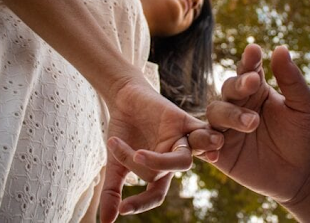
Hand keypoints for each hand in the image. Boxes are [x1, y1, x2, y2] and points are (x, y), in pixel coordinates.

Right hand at [99, 77, 222, 221]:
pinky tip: (199, 136)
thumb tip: (104, 222)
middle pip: (166, 174)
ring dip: (164, 161)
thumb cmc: (123, 131)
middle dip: (147, 168)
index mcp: (158, 172)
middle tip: (131, 155)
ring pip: (183, 160)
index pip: (155, 194)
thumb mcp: (115, 163)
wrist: (125, 99)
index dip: (140, 204)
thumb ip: (112, 190)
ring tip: (138, 154)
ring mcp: (179, 141)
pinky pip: (201, 130)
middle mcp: (172, 159)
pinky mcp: (185, 121)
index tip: (123, 208)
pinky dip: (205, 135)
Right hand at [195, 44, 309, 203]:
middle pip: (228, 89)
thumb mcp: (303, 106)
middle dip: (238, 86)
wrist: (301, 175)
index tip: (254, 51)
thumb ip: (291, 80)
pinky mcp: (219, 151)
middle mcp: (238, 105)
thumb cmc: (303, 136)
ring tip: (250, 124)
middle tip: (254, 84)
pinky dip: (204, 144)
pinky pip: (202, 143)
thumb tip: (280, 48)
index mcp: (257, 90)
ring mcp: (226, 128)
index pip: (248, 70)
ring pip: (214, 112)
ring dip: (228, 115)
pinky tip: (217, 149)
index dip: (249, 60)